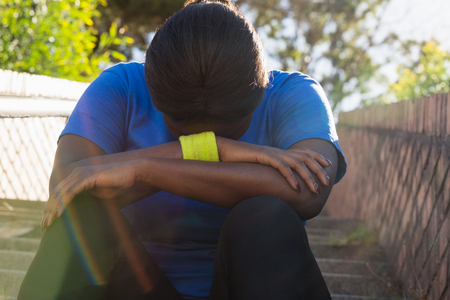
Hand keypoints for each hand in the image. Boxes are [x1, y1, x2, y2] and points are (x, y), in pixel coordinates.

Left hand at [41, 160, 141, 230]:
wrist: (134, 174)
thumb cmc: (121, 185)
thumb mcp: (102, 196)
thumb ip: (90, 201)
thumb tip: (83, 216)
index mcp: (79, 178)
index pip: (60, 193)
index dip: (52, 207)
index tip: (48, 222)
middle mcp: (78, 174)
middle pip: (56, 193)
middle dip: (48, 210)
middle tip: (44, 226)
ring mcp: (82, 173)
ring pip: (61, 192)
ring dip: (53, 208)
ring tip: (49, 222)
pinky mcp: (88, 176)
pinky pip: (71, 191)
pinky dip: (64, 202)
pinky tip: (59, 213)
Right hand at [216, 137, 331, 193]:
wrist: (224, 152)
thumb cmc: (240, 163)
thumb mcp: (259, 168)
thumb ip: (270, 173)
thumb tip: (278, 185)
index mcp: (279, 153)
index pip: (303, 153)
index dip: (317, 157)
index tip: (329, 166)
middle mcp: (279, 151)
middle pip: (305, 158)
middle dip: (318, 170)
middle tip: (328, 183)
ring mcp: (272, 152)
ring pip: (297, 163)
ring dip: (308, 177)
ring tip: (316, 189)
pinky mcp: (264, 156)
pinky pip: (281, 166)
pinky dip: (290, 177)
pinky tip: (296, 188)